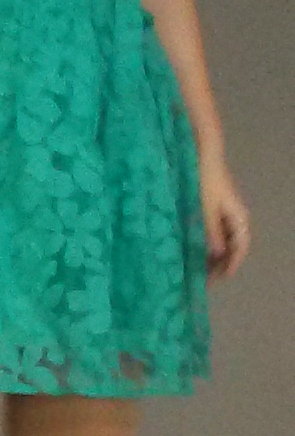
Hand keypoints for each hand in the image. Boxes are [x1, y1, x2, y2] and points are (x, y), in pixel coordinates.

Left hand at [202, 162, 252, 279]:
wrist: (203, 155)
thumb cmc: (204, 181)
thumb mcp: (205, 209)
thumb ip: (210, 232)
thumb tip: (216, 254)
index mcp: (239, 218)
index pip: (240, 248)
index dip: (231, 265)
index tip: (218, 279)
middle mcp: (236, 216)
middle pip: (233, 245)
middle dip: (221, 263)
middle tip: (205, 278)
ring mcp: (226, 211)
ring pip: (224, 239)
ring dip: (214, 253)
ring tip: (198, 268)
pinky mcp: (215, 206)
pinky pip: (215, 230)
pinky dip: (208, 241)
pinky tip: (194, 248)